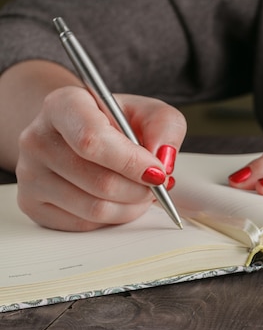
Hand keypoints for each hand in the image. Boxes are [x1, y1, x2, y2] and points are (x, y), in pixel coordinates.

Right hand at [16, 86, 185, 230]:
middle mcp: (38, 138)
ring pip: (95, 208)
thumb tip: (163, 161)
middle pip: (99, 181)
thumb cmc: (115, 122)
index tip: (158, 172)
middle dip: (140, 189)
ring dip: (131, 206)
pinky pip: (84, 224)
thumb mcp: (149, 112)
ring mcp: (30, 174)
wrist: (78, 131)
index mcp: (64, 105)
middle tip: (157, 184)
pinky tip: (120, 200)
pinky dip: (113, 218)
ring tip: (142, 191)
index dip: (131, 162)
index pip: (92, 140)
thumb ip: (166, 127)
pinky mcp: (32, 204)